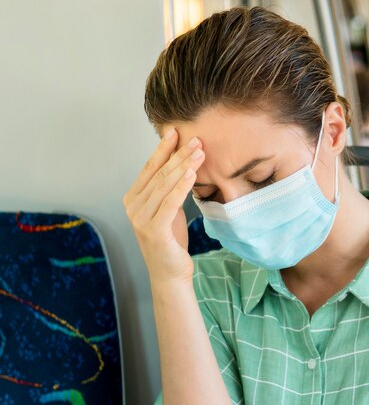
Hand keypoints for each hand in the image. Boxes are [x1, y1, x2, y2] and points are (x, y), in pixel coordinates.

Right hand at [123, 129, 205, 285]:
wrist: (170, 273)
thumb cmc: (171, 240)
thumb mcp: (169, 209)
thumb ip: (169, 189)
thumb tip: (181, 163)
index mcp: (133, 198)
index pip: (149, 168)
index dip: (162, 149)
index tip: (175, 131)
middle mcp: (133, 206)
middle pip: (159, 174)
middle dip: (178, 155)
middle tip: (196, 139)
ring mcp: (141, 219)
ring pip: (165, 186)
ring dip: (183, 166)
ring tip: (199, 152)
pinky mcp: (154, 231)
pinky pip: (169, 203)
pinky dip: (181, 187)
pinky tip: (192, 174)